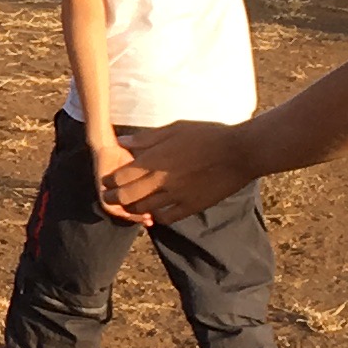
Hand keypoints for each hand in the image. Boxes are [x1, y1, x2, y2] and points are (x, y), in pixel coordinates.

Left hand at [100, 121, 246, 223]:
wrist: (239, 152)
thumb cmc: (207, 135)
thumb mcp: (175, 129)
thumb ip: (147, 139)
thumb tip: (123, 142)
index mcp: (154, 160)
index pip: (119, 177)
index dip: (109, 181)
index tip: (107, 181)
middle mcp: (161, 181)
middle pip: (126, 197)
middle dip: (114, 198)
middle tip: (111, 197)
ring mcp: (176, 196)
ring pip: (144, 210)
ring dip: (133, 209)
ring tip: (129, 206)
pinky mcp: (191, 206)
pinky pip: (166, 218)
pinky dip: (156, 217)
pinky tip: (155, 212)